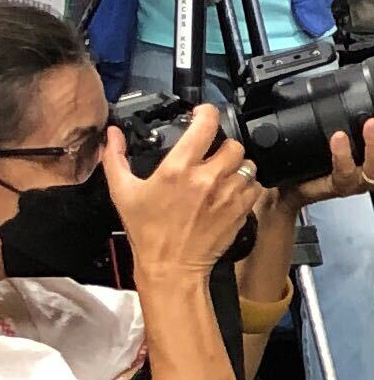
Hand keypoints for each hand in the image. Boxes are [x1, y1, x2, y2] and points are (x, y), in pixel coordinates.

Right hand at [104, 106, 260, 284]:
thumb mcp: (122, 192)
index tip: (204, 114)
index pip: (205, 126)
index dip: (207, 113)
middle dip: (223, 146)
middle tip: (212, 154)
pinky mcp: (241, 209)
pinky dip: (246, 184)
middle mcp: (207, 178)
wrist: (171, 266)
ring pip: (247, 164)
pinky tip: (231, 190)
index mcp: (177, 169)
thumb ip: (115, 158)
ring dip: (236, 165)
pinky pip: (255, 185)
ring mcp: (228, 194)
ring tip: (222, 174)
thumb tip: (111, 133)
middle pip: (233, 144)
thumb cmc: (146, 231)